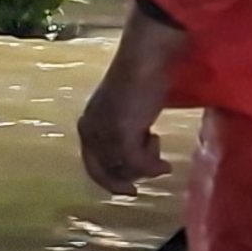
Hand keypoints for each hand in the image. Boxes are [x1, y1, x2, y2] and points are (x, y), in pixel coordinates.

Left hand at [78, 9, 187, 194]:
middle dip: (129, 176)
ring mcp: (104, 134)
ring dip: (145, 164)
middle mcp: (89, 131)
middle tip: (153, 175)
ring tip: (156, 140)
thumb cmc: (141, 79)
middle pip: (106, 172)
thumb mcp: (128, 111)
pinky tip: (164, 163)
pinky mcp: (121, 135)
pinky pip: (137, 164)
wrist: (146, 59)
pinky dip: (152, 166)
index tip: (130, 191)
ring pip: (125, 169)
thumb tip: (133, 160)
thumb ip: (125, 132)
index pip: (92, 164)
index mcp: (87, 124)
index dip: (109, 180)